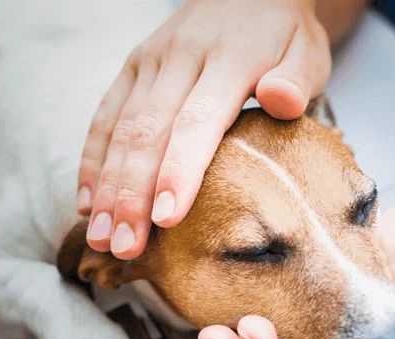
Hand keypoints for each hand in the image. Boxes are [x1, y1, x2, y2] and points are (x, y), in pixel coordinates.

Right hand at [78, 0, 330, 258]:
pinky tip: (87, 202)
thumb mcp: (306, 51)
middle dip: (132, 195)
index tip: (166, 219)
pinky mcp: (132, 67)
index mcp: (228, 59)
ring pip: (119, 129)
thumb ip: (295, 78)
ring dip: (107, 187)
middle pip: (147, 133)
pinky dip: (92, 160)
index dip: (179, 172)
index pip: (197, 122)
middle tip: (124, 247)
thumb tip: (281, 100)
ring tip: (100, 238)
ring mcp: (149, 62)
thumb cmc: (284, 35)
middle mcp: (180, 58)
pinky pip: (104, 116)